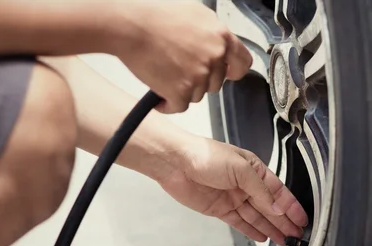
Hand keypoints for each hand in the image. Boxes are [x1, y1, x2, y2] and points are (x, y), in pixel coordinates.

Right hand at [115, 1, 251, 113]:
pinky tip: (158, 94)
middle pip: (216, 82)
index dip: (234, 70)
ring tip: (165, 73)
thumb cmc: (153, 14)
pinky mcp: (181, 92)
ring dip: (182, 90)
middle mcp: (214, 57)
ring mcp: (199, 76)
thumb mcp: (194, 12)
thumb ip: (212, 32)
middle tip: (180, 68)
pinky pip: (179, 106)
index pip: (243, 63)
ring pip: (197, 95)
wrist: (128, 25)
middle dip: (200, 80)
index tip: (228, 73)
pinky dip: (168, 104)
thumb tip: (219, 45)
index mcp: (221, 36)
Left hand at [157, 136, 308, 244]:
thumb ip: (261, 192)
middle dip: (284, 221)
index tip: (302, 219)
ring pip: (257, 217)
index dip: (291, 206)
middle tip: (296, 235)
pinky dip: (251, 230)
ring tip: (284, 240)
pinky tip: (262, 236)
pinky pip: (240, 222)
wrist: (175, 163)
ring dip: (271, 228)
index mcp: (254, 170)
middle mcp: (245, 184)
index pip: (279, 192)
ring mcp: (233, 197)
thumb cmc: (204, 155)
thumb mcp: (240, 169)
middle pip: (270, 207)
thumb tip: (277, 209)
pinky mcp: (219, 209)